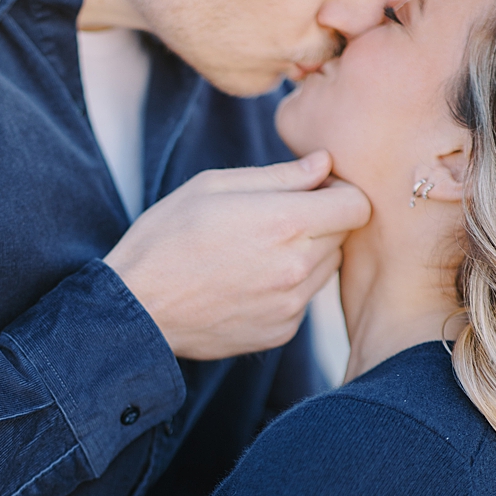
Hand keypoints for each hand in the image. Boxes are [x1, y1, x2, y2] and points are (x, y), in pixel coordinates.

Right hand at [105, 151, 370, 360]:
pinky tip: (248, 281)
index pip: (357, 206)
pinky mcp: (282, 331)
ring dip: (307, 255)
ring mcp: (291, 305)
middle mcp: (297, 268)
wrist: (138, 308)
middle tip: (275, 219)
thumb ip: (280, 176)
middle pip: (344, 236)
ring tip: (256, 251)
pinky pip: (304, 299)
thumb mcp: (214, 187)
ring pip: (326, 268)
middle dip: (321, 222)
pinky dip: (287, 287)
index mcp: (284, 223)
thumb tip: (324, 163)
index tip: (314, 193)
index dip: (340, 194)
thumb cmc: (167, 237)